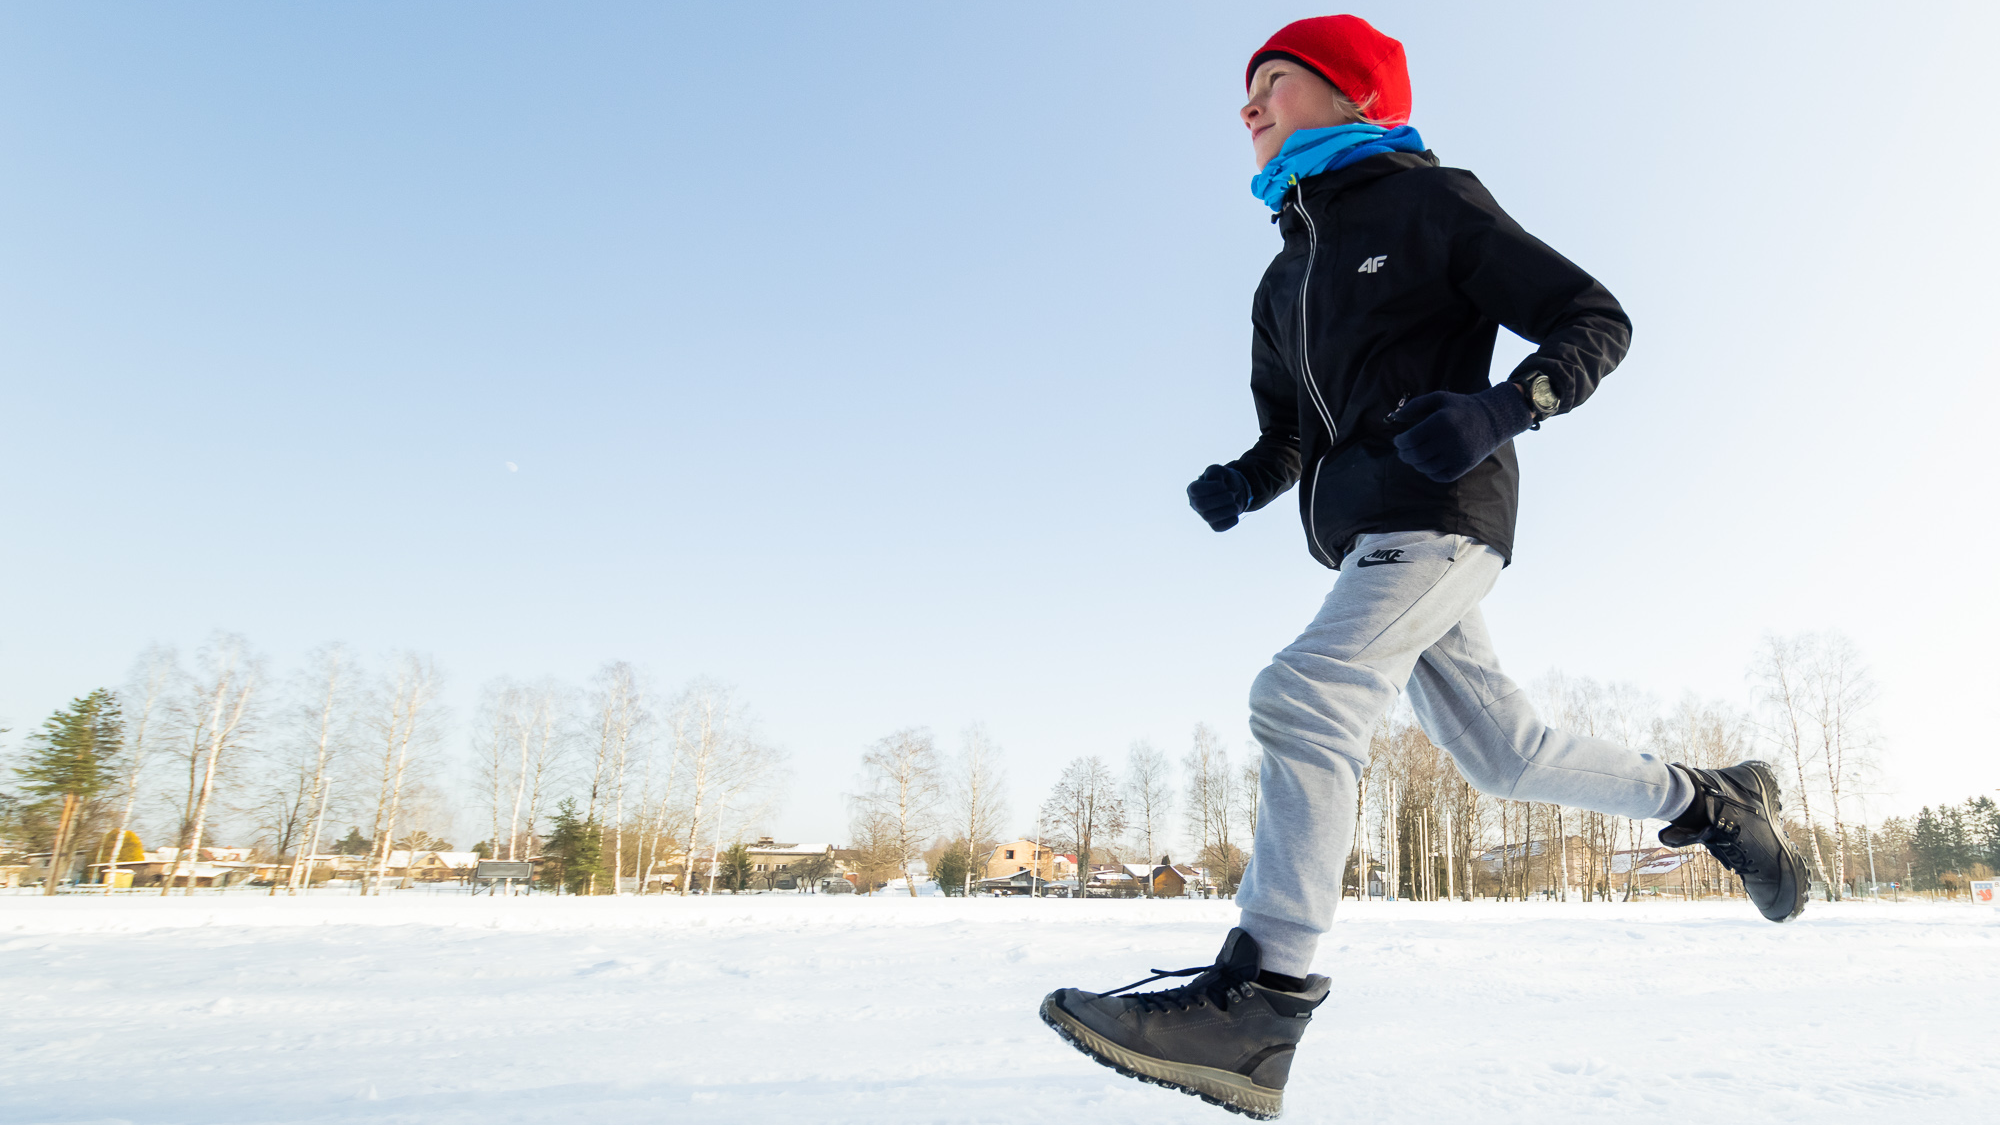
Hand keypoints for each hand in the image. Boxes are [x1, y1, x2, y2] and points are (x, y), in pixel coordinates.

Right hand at [1187, 464, 1252, 530]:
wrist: (1233, 491)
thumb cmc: (1222, 480)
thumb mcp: (1218, 470)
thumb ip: (1214, 473)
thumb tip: (1214, 483)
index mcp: (1193, 489)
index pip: (1195, 490)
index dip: (1211, 487)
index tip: (1223, 484)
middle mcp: (1195, 504)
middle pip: (1200, 505)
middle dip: (1220, 499)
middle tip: (1232, 495)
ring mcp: (1204, 516)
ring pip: (1209, 517)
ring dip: (1227, 509)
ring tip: (1235, 503)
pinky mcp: (1214, 526)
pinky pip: (1219, 527)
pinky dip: (1230, 520)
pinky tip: (1235, 512)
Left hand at [1389, 384, 1534, 482]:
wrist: (1493, 419)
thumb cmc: (1461, 408)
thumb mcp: (1439, 398)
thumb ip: (1415, 405)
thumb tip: (1395, 417)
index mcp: (1441, 422)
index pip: (1409, 439)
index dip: (1399, 442)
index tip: (1398, 440)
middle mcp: (1449, 441)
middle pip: (1415, 455)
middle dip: (1404, 454)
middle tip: (1402, 451)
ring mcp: (1457, 456)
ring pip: (1425, 468)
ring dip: (1415, 463)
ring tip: (1415, 456)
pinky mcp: (1463, 467)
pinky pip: (1438, 476)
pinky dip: (1429, 472)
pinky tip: (1428, 463)